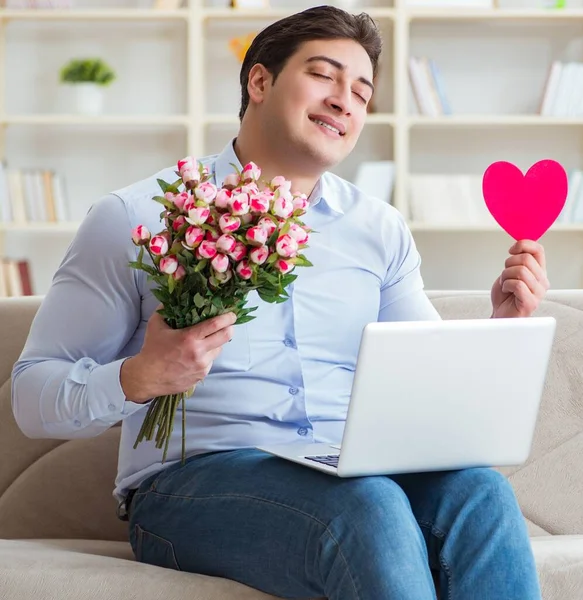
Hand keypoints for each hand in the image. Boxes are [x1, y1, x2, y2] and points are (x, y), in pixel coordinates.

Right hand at [121, 309, 236, 402]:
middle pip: (226, 337)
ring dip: (216, 343)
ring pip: (219, 349)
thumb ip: (165, 308)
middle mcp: (199, 352)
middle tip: (228, 324)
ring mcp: (202, 365)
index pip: (216, 324)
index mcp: (189, 337)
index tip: (232, 313)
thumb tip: (173, 294)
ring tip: (206, 340)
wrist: (147, 377)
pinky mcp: (202, 375)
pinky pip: (211, 361)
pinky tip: (197, 354)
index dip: (228, 317)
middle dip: (230, 328)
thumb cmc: (151, 349)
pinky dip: (207, 356)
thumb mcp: (156, 325)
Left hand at [490, 240, 549, 318]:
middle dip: (508, 264)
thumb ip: (518, 260)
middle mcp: (542, 281)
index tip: (511, 250)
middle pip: (526, 259)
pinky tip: (506, 291)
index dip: (523, 244)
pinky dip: (506, 286)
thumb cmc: (505, 296)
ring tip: (505, 284)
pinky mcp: (531, 302)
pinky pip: (517, 284)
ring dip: (505, 276)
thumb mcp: (510, 272)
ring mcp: (538, 292)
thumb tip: (518, 244)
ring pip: (520, 271)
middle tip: (505, 275)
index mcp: (539, 272)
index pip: (538, 250)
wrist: (500, 315)